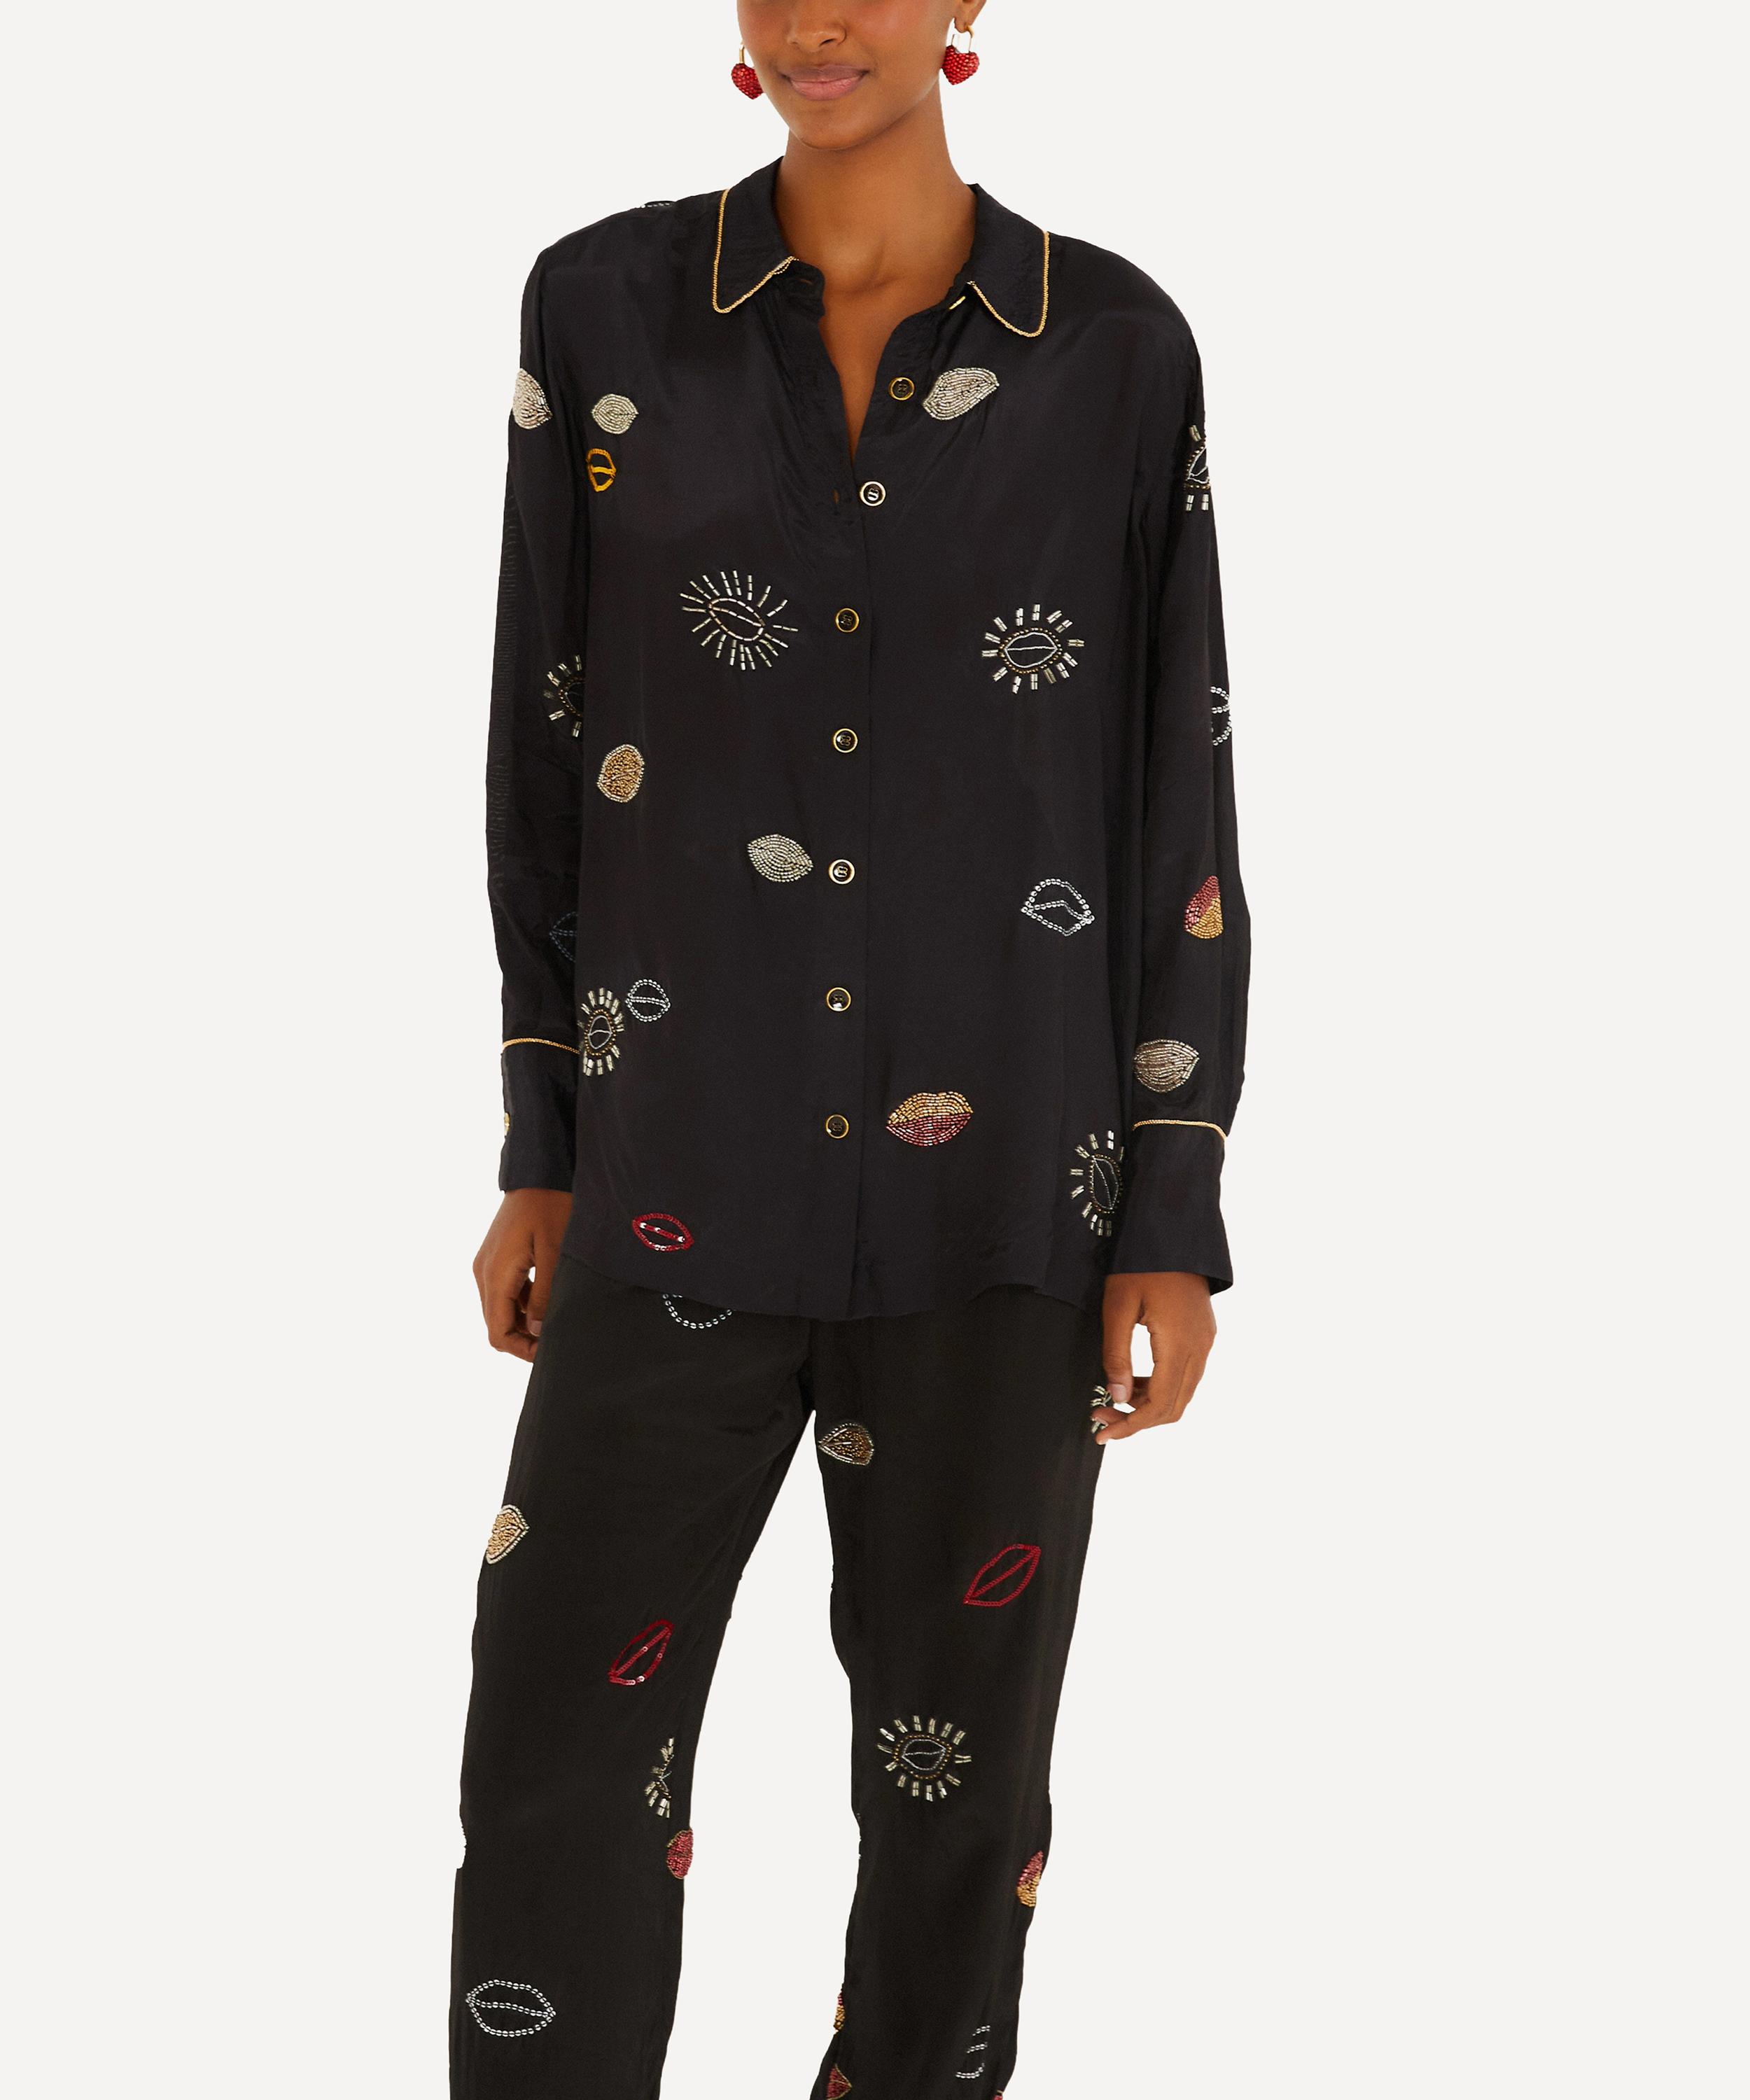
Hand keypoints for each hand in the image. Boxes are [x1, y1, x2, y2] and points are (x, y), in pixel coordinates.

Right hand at [472, 1189, 572, 1361]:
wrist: (540, 1170)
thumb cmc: (551, 1206)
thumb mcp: (554, 1252)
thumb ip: (545, 1295)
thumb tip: (536, 1332)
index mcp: (495, 1274)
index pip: (498, 1332)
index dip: (521, 1350)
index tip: (549, 1353)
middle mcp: (484, 1272)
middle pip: (496, 1324)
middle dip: (524, 1338)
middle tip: (558, 1340)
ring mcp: (488, 1264)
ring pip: (501, 1309)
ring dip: (525, 1321)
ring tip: (557, 1319)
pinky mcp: (497, 1257)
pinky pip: (506, 1292)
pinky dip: (524, 1302)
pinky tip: (549, 1296)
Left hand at [1093, 1271, 1215, 1442]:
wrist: (1173, 1232)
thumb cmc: (1140, 1264)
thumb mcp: (1117, 1307)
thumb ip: (1117, 1355)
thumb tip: (1117, 1397)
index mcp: (1180, 1344)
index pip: (1159, 1405)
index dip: (1130, 1425)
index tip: (1102, 1433)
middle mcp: (1200, 1348)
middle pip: (1174, 1407)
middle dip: (1137, 1419)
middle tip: (1101, 1417)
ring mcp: (1205, 1341)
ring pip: (1181, 1393)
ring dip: (1148, 1405)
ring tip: (1112, 1399)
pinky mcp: (1204, 1334)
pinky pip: (1186, 1375)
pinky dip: (1161, 1387)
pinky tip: (1134, 1381)